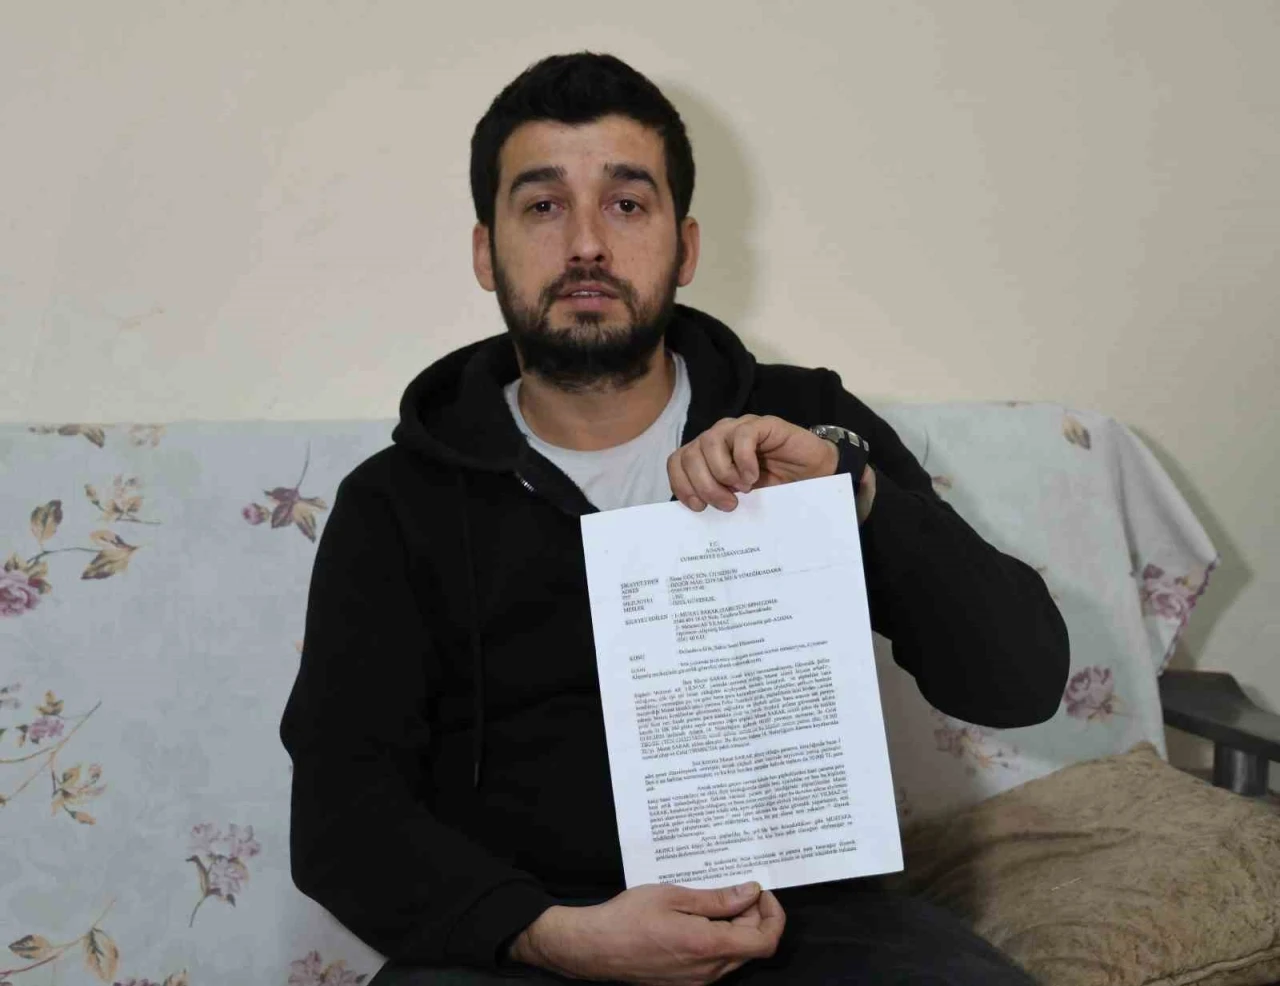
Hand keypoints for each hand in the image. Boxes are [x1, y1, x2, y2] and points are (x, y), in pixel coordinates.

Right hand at [508, 881, 785, 984]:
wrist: (594, 948)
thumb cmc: (629, 917)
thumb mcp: (674, 896)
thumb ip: (717, 899)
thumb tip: (751, 892)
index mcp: (708, 946)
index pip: (765, 941)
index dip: (773, 915)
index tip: (761, 892)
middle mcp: (708, 970)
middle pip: (752, 946)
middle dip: (753, 916)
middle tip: (736, 888)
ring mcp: (697, 980)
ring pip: (735, 955)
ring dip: (737, 928)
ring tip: (716, 900)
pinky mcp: (686, 981)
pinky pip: (716, 962)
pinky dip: (719, 939)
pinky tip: (700, 918)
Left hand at [668, 415, 875, 521]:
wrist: (815, 477)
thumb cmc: (776, 490)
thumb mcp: (741, 499)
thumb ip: (719, 499)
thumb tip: (698, 516)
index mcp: (708, 455)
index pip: (677, 461)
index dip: (681, 483)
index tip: (698, 507)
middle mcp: (719, 438)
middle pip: (691, 453)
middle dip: (704, 484)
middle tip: (728, 504)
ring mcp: (739, 428)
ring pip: (710, 441)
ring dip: (722, 471)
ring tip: (742, 490)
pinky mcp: (762, 425)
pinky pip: (742, 435)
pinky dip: (743, 459)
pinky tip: (753, 476)